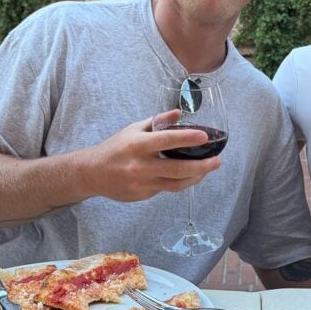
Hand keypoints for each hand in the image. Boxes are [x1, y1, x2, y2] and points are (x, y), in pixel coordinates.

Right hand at [81, 113, 220, 201]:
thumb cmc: (116, 147)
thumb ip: (158, 121)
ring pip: (176, 184)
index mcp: (138, 145)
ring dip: (196, 177)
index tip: (205, 136)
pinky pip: (166, 189)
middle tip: (217, 161)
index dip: (187, 138)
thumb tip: (179, 113)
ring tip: (208, 169)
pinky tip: (188, 175)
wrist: (93, 173)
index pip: (166, 141)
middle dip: (201, 166)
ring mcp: (142, 184)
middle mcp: (140, 166)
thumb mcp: (134, 129)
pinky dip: (179, 182)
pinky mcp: (143, 195)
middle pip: (176, 169)